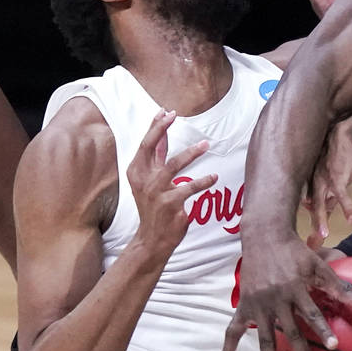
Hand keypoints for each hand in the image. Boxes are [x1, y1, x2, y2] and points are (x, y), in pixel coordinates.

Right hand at [126, 110, 215, 258]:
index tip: (166, 111)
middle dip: (160, 129)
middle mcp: (143, 180)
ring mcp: (155, 192)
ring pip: (173, 165)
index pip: (145, 144)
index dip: (155, 126)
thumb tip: (161, 134)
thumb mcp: (150, 181)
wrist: (152, 239)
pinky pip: (189, 188)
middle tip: (174, 115)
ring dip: (191, 153)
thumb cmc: (154, 207)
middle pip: (149, 147)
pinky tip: (214, 178)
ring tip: (206, 144)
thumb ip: (156, 159)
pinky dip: (204, 182)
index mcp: (137, 172)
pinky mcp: (169, 204)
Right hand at [218, 233, 351, 350]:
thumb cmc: (295, 251)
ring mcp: (257, 305)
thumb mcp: (318, 265)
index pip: (312, 313)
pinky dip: (226, 349)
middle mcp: (275, 299)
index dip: (323, 330)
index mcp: (295, 289)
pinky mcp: (243, 306)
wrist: (264, 236)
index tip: (334, 347)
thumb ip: (339, 287)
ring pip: (263, 339)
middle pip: (291, 332)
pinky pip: (232, 330)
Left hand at [302, 122, 351, 246]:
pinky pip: (343, 195)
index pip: (307, 211)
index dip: (309, 227)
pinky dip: (348, 208)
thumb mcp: (328, 180)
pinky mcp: (338, 177)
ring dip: (322, 220)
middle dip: (311, 229)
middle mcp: (314, 185)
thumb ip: (324, 196)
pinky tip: (351, 219)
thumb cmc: (336, 159)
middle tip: (311, 245)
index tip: (308, 243)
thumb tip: (320, 213)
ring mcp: (325, 181)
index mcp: (310, 186)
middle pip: (311, 211)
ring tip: (322, 235)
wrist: (343, 136)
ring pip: (322, 204)